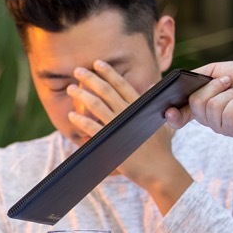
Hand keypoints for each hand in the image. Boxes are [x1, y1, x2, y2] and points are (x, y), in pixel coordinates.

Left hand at [67, 61, 190, 211]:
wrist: (159, 170)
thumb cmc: (161, 147)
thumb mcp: (161, 120)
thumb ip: (153, 103)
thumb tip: (152, 85)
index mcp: (140, 107)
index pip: (122, 84)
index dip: (109, 73)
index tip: (97, 63)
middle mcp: (129, 113)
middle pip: (106, 91)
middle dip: (90, 78)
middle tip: (77, 70)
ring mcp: (120, 127)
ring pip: (97, 105)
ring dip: (82, 94)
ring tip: (71, 88)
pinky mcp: (111, 141)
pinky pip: (93, 128)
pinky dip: (81, 120)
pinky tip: (71, 115)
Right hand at [164, 62, 232, 136]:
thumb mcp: (214, 71)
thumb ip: (195, 77)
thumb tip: (180, 82)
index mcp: (197, 107)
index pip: (178, 116)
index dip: (171, 115)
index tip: (167, 110)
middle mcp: (205, 119)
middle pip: (195, 104)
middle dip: (213, 87)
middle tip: (228, 82)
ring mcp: (219, 127)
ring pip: (212, 108)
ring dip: (229, 93)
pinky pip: (227, 114)